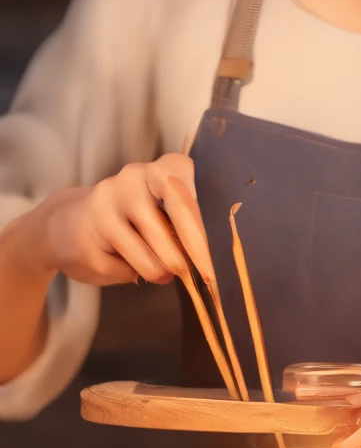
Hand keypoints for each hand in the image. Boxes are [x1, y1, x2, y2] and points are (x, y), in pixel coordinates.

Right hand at [13, 154, 210, 289]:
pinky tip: (125, 267)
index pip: (189, 190)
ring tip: (163, 277)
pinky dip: (131, 270)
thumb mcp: (158, 218)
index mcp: (161, 170)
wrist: (64, 225)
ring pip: (150, 239)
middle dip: (191, 246)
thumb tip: (200, 261)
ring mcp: (111, 197)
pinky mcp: (92, 224)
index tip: (209, 260)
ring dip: (161, 266)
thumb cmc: (127, 224)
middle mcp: (136, 176)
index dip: (201, 227)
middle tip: (202, 277)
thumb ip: (178, 230)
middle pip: (176, 204)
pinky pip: (122, 258)